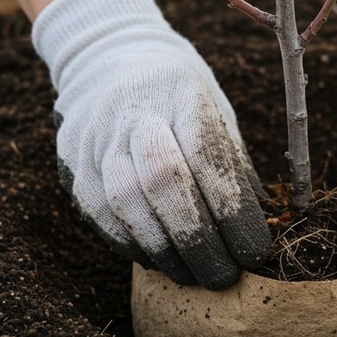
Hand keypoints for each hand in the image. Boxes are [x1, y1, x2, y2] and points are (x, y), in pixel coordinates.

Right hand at [33, 0, 269, 289]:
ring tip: (192, 276)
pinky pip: (98, 212)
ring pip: (126, 201)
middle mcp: (135, 111)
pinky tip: (155, 259)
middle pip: (163, 181)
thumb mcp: (215, 109)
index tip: (256, 252)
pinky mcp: (73, 160)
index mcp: (182, 94)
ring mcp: (97, 135)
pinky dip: (129, 242)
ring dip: (163, 249)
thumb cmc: (178, 95)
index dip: (233, 212)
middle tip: (224, 277)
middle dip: (198, 239)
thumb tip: (263, 224)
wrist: (106, 58)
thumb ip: (234, 163)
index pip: (208, 157)